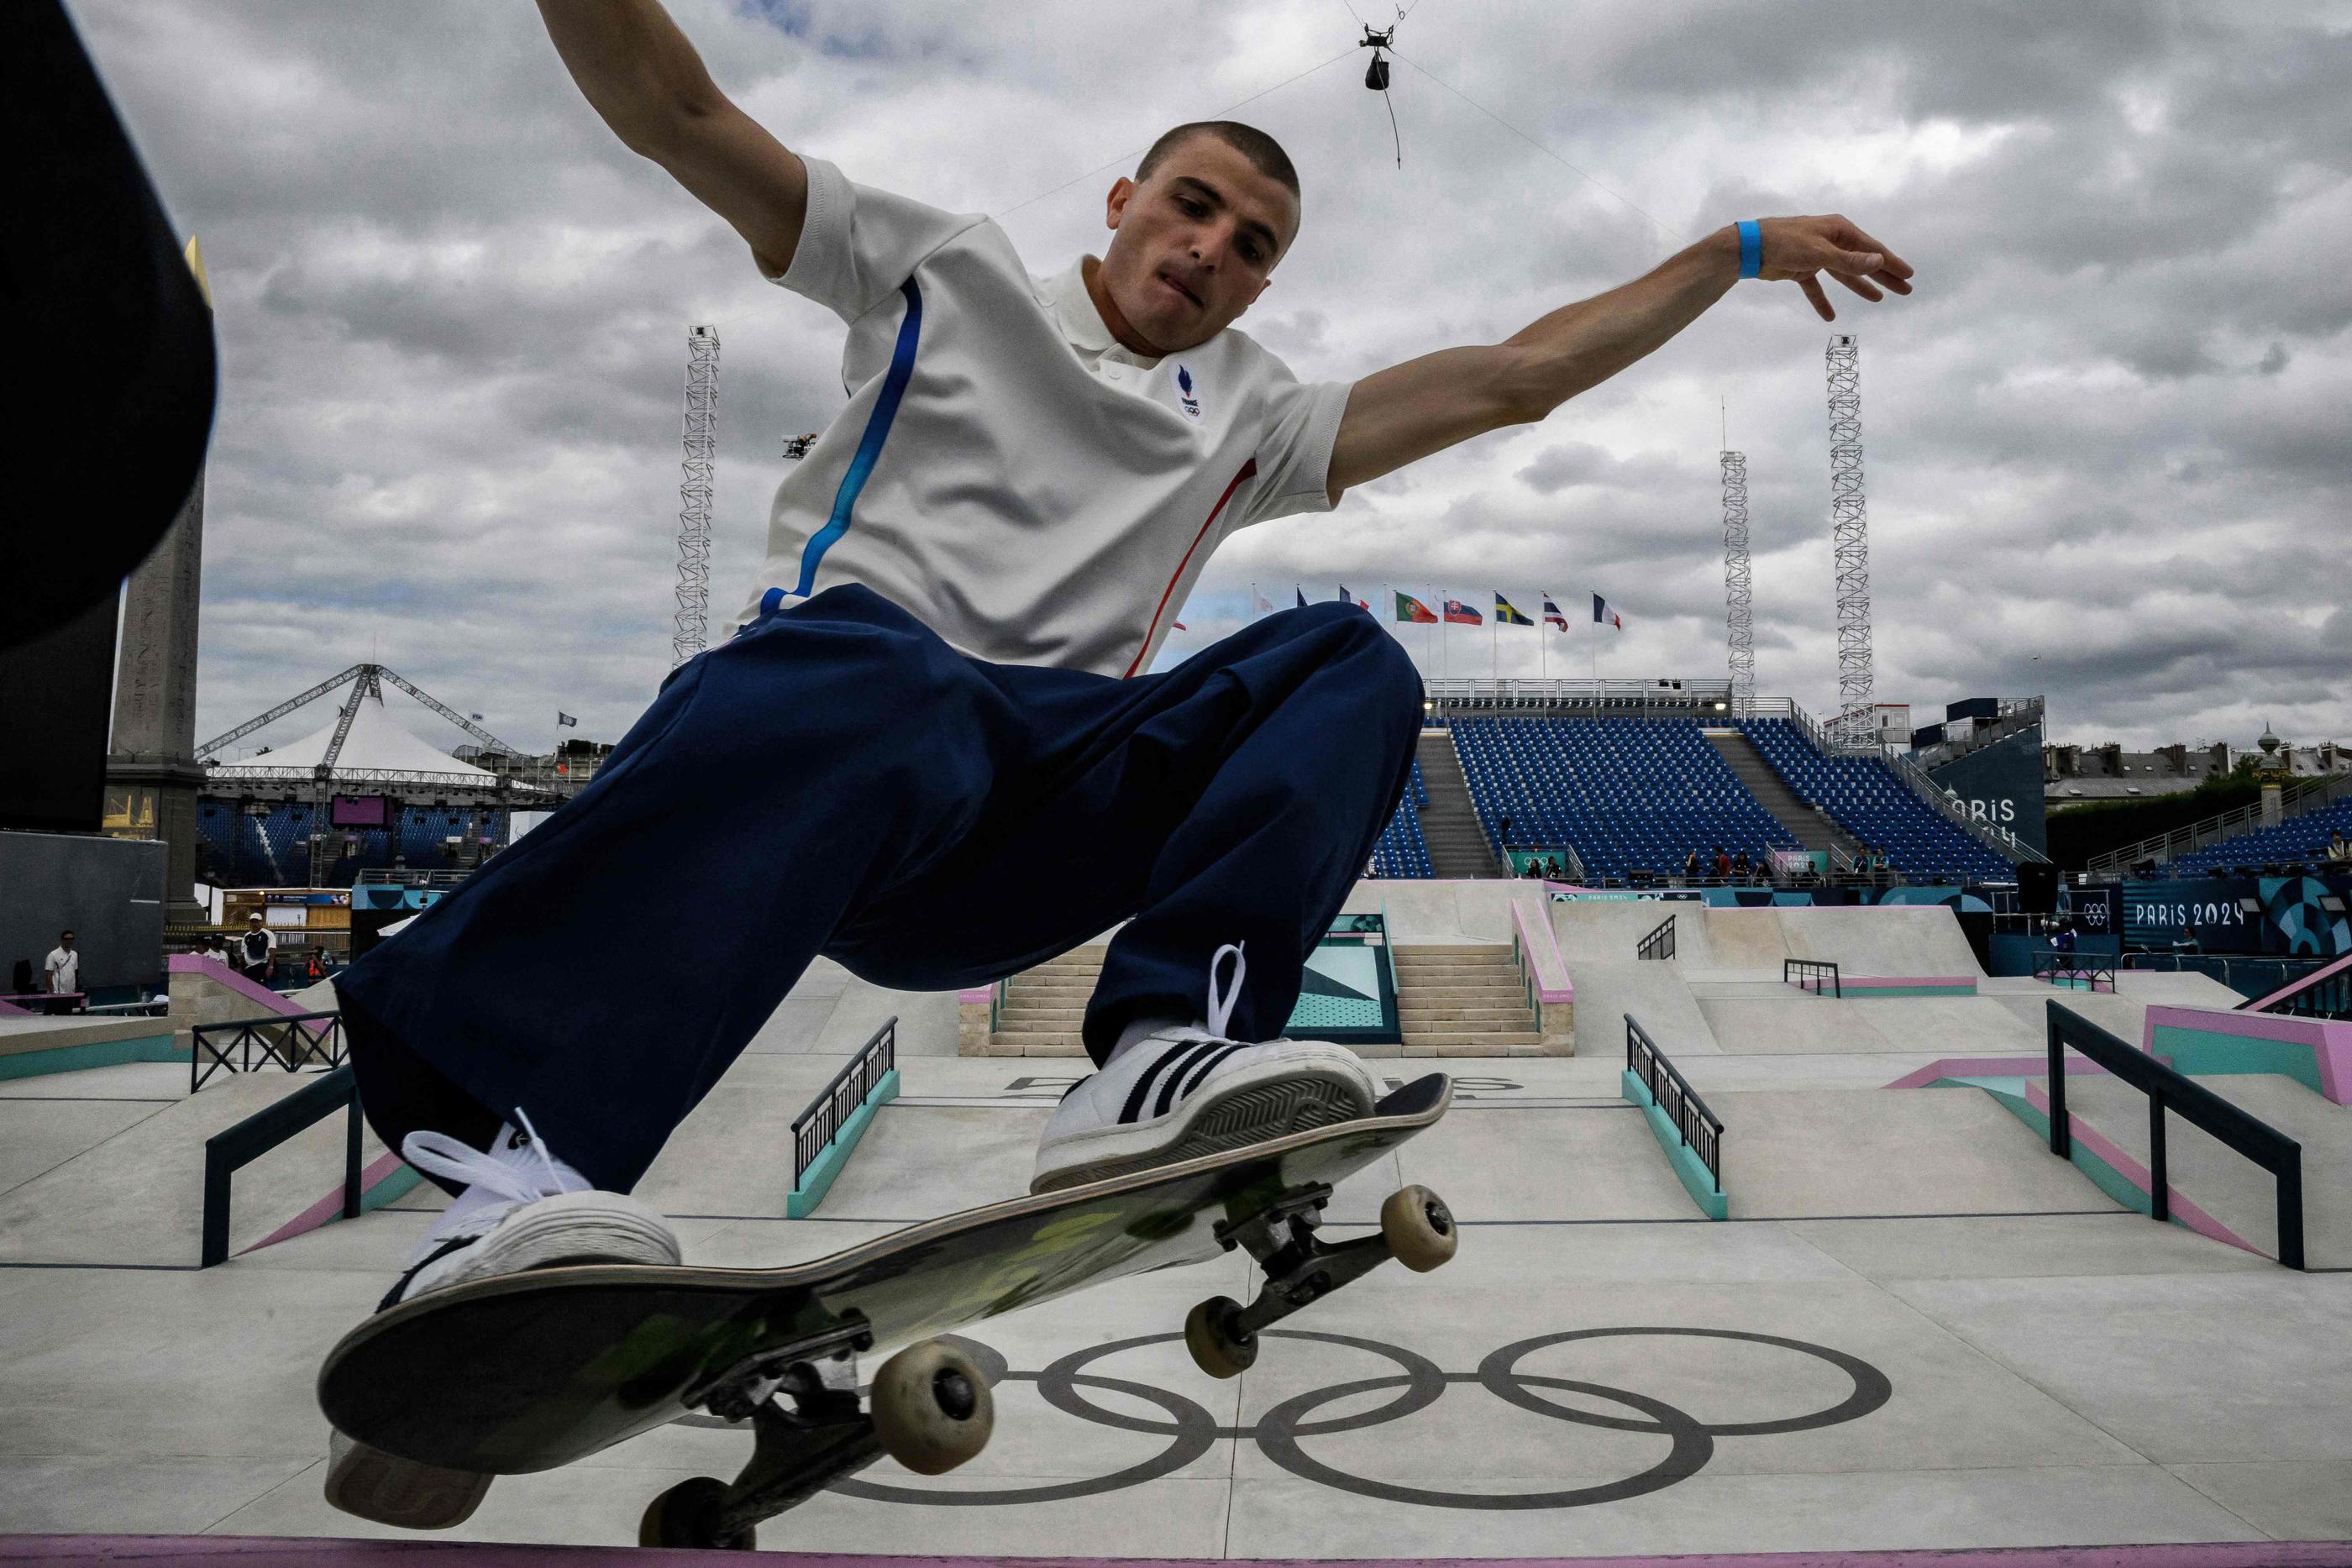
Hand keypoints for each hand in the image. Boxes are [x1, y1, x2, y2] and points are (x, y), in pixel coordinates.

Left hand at [1754, 215, 1912, 320]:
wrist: (1749, 248)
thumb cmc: (1785, 243)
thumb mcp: (1820, 253)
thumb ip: (1849, 260)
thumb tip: (1879, 262)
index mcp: (1839, 230)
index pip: (1872, 250)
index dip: (1891, 263)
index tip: (1909, 275)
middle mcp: (1830, 240)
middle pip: (1862, 261)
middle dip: (1883, 276)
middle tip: (1904, 290)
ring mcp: (1815, 255)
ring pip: (1842, 274)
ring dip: (1859, 286)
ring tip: (1878, 299)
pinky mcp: (1800, 268)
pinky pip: (1815, 287)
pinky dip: (1822, 300)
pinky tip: (1829, 316)